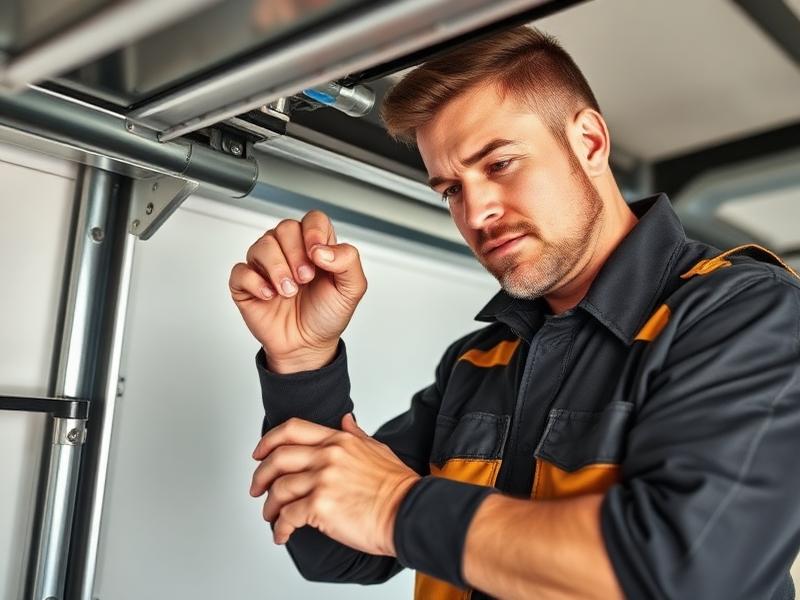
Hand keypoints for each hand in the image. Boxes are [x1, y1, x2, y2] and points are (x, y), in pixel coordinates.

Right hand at [229, 211, 366, 372]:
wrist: (307, 346)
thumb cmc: (326, 315)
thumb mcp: (351, 289)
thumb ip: (348, 261)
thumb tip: (322, 249)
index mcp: (315, 247)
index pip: (313, 220)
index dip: (313, 231)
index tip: (317, 255)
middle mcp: (289, 251)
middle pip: (285, 228)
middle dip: (296, 254)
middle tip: (305, 279)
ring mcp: (265, 266)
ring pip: (262, 245)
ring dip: (277, 269)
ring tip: (289, 291)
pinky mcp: (246, 284)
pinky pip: (241, 270)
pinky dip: (256, 283)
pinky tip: (270, 296)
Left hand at [249, 414, 420, 555]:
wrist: (408, 513)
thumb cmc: (398, 487)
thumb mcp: (377, 449)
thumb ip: (356, 434)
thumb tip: (346, 420)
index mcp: (339, 440)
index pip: (292, 430)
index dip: (269, 441)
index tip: (259, 454)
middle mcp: (327, 456)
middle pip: (277, 458)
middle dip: (261, 476)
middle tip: (257, 489)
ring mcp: (322, 480)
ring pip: (278, 489)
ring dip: (270, 506)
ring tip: (272, 517)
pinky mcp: (320, 506)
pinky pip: (287, 517)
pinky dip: (280, 528)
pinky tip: (282, 534)